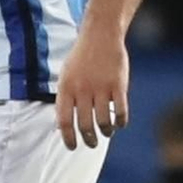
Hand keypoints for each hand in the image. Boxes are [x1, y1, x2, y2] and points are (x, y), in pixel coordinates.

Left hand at [55, 25, 128, 150]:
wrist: (101, 35)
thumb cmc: (82, 58)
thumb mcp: (66, 75)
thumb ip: (65, 99)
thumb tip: (62, 127)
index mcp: (66, 88)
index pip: (64, 121)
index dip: (68, 138)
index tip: (72, 147)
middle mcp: (83, 89)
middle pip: (85, 125)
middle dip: (89, 139)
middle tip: (92, 143)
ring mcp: (102, 87)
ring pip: (104, 121)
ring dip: (106, 132)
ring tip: (107, 133)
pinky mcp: (119, 85)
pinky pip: (121, 111)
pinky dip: (121, 122)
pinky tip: (120, 123)